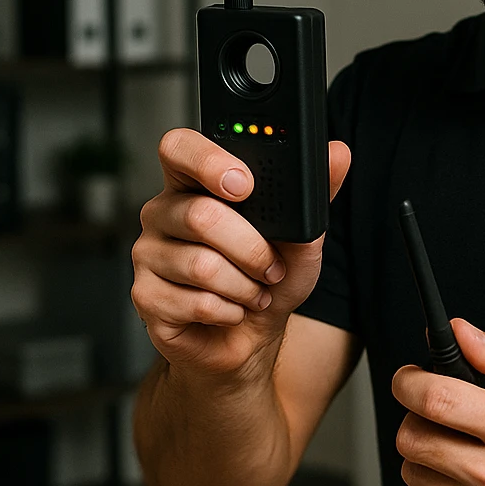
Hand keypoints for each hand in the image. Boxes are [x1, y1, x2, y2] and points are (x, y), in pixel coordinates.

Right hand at [131, 128, 349, 378]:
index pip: (180, 148)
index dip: (208, 160)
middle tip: (272, 266)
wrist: (250, 337)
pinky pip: (196, 302)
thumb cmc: (270, 278)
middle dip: (252, 248)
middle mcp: (164, 213)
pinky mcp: (146, 297)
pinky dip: (230, 311)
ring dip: (245, 285)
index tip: (245, 184)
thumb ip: (315, 192)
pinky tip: (232, 310)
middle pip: (200, 215)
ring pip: (202, 265)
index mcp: (195, 183)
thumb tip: (338, 152)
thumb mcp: (302, 234)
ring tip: (255, 290)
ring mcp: (149, 254)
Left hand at [392, 319, 484, 485]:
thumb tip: (461, 333)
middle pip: (413, 438)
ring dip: (426, 454)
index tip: (409, 379)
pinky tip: (465, 482)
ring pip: (412, 472)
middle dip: (415, 417)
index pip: (438, 400)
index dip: (410, 382)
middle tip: (437, 414)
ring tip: (459, 450)